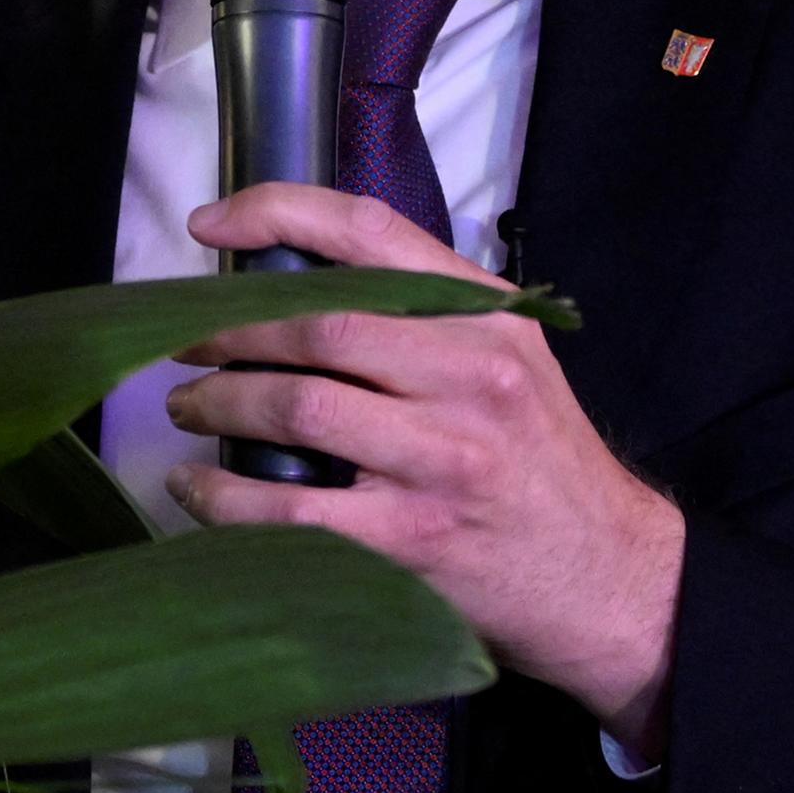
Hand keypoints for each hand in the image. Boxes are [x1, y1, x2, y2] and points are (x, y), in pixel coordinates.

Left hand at [166, 183, 682, 757]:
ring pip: (296, 406)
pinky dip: (225, 498)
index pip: (368, 230)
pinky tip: (199, 491)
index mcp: (488, 318)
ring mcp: (443, 458)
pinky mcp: (414, 538)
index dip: (276, 212)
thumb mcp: (510, 360)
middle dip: (226, 331)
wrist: (610, 580)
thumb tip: (292, 283)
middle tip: (183, 347)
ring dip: (218, 404)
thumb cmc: (539, 464)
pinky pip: (290, 508)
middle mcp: (471, 375)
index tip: (210, 224)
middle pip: (316, 324)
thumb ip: (424, 315)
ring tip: (189, 408)